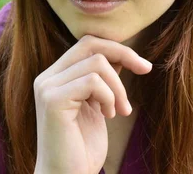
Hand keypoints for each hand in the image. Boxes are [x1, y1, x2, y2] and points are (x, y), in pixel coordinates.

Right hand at [33, 34, 152, 173]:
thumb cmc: (82, 148)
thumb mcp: (96, 106)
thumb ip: (102, 81)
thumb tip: (121, 55)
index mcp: (55, 77)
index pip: (86, 44)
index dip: (116, 48)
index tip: (143, 65)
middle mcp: (47, 78)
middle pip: (89, 44)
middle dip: (123, 53)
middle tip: (145, 70)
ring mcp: (47, 87)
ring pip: (96, 63)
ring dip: (118, 87)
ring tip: (119, 111)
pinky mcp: (53, 100)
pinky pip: (92, 82)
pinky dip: (109, 97)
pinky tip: (109, 116)